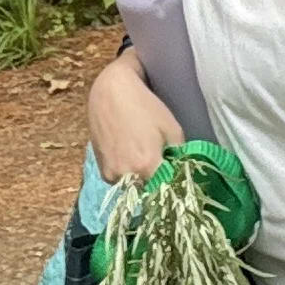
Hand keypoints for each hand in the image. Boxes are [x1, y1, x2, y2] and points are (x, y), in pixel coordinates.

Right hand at [87, 57, 179, 185]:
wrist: (111, 92)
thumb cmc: (145, 106)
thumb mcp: (173, 129)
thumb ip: (180, 155)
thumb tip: (182, 172)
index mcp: (147, 166)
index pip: (167, 191)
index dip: (174, 186)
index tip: (179, 180)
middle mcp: (127, 175)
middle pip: (149, 192)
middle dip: (158, 184)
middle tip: (163, 168)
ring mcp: (111, 175)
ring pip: (134, 189)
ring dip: (142, 181)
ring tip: (144, 159)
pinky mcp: (102, 171)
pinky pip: (120, 182)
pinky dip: (128, 175)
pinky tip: (131, 156)